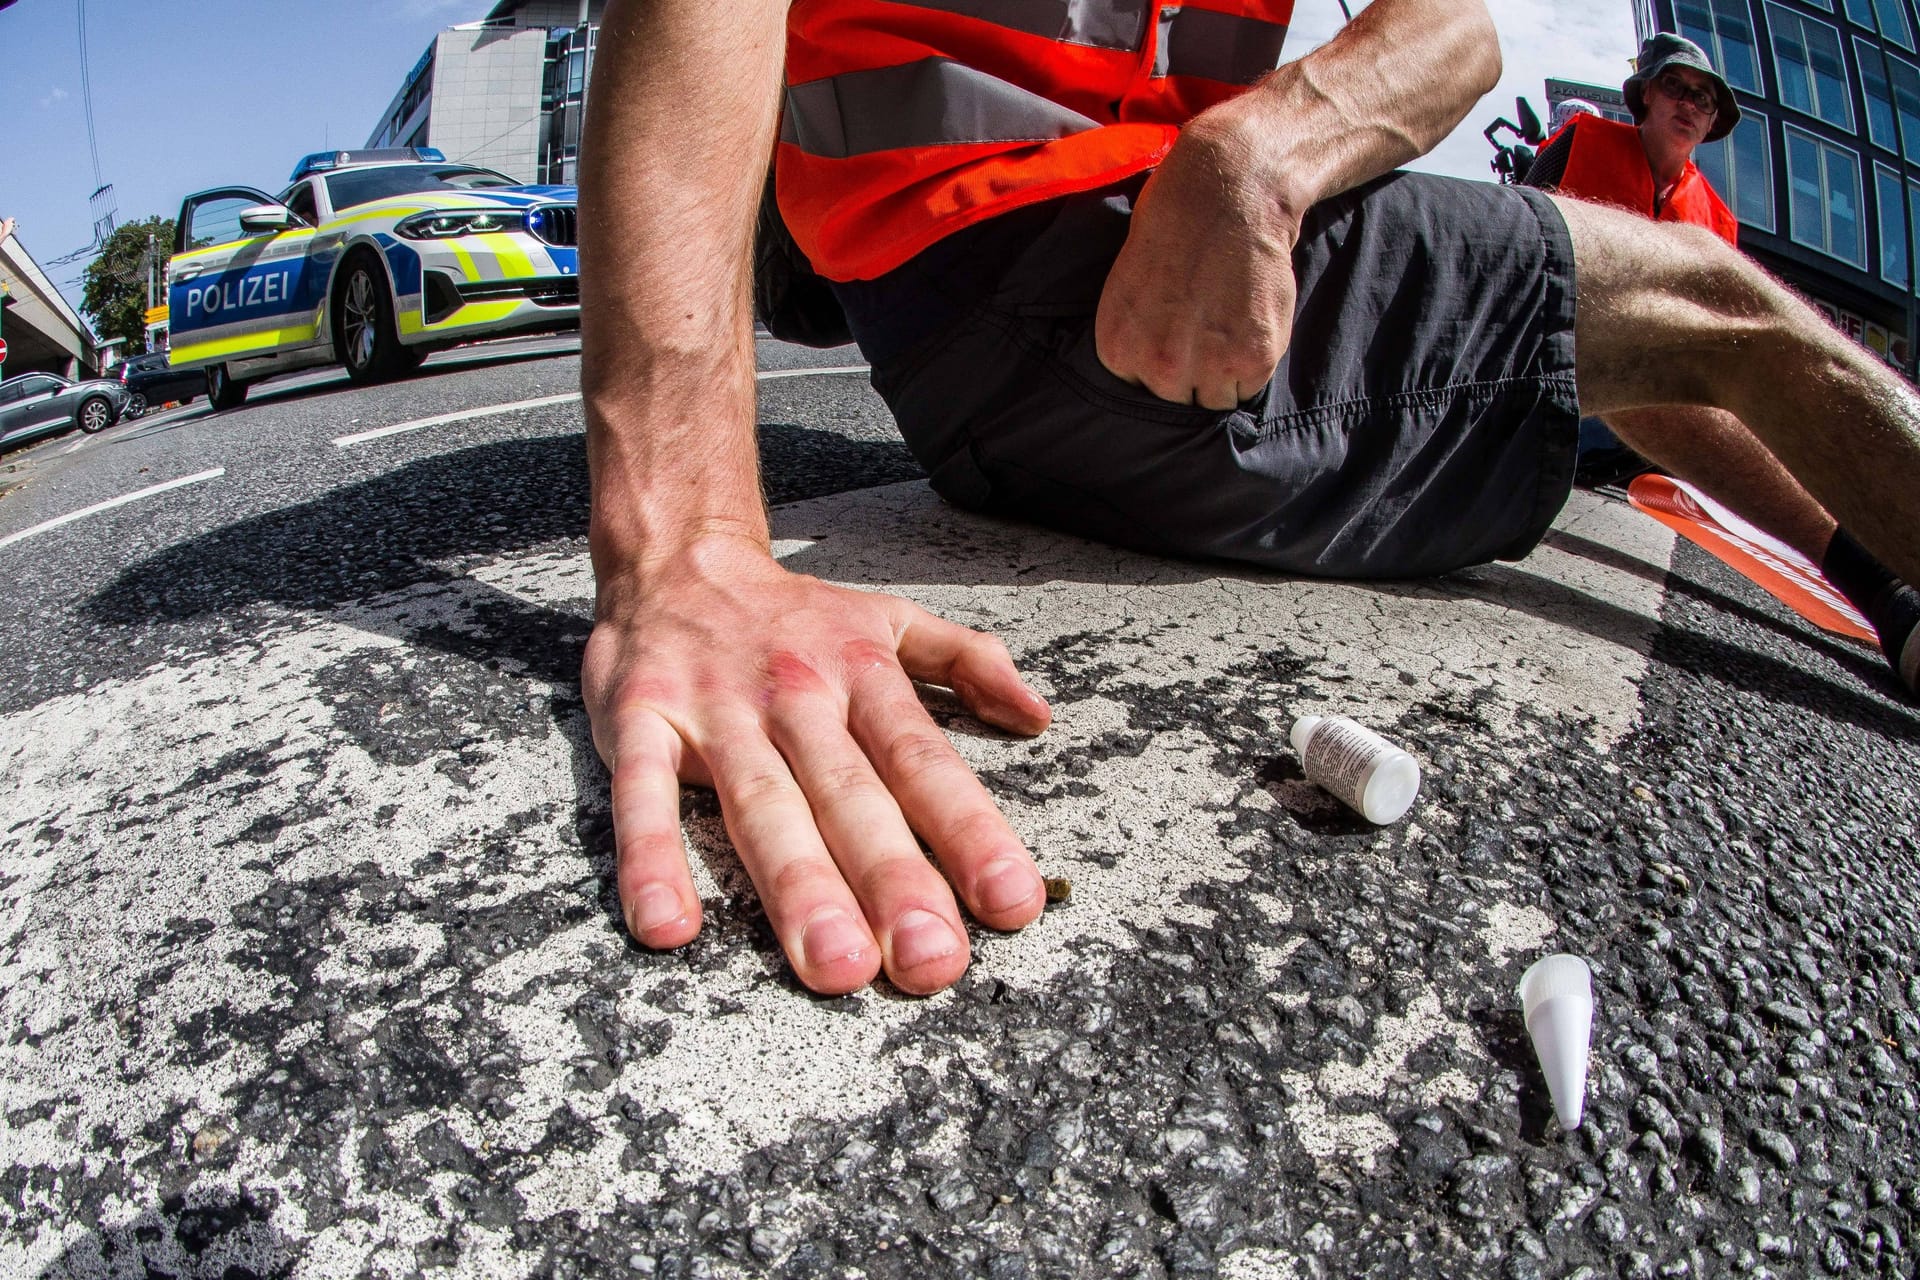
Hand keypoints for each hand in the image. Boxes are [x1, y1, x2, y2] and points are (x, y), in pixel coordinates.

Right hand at [582, 534, 1052, 994]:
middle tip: (931, 961)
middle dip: (894, 879)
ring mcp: (717, 709)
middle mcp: (797, 696)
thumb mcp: (890, 618)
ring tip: (835, 966)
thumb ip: (967, 661)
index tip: (1012, 903)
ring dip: (798, 888)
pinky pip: (641, 795)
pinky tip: (667, 925)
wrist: (675, 556)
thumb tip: (1038, 714)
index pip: (923, 762)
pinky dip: (650, 857)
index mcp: (863, 676)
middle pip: (851, 796)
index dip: (971, 831)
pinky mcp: (640, 719)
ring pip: (762, 805)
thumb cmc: (793, 615)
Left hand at [1095, 110, 1304, 409]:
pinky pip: (1250, 387)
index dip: (1164, 366)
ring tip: (1229, 326)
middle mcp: (1157, 364)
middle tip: (1208, 331)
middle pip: (1178, 401)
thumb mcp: (1127, 286)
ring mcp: (1206, 365)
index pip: (1141, 391)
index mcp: (1117, 348)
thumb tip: (1150, 372)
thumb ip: (1136, 335)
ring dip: (1226, 374)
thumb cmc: (1174, 225)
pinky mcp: (1253, 357)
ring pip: (1216, 401)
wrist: (1227, 190)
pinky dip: (1255, 362)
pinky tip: (1249, 321)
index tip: (1178, 338)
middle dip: (1194, 373)